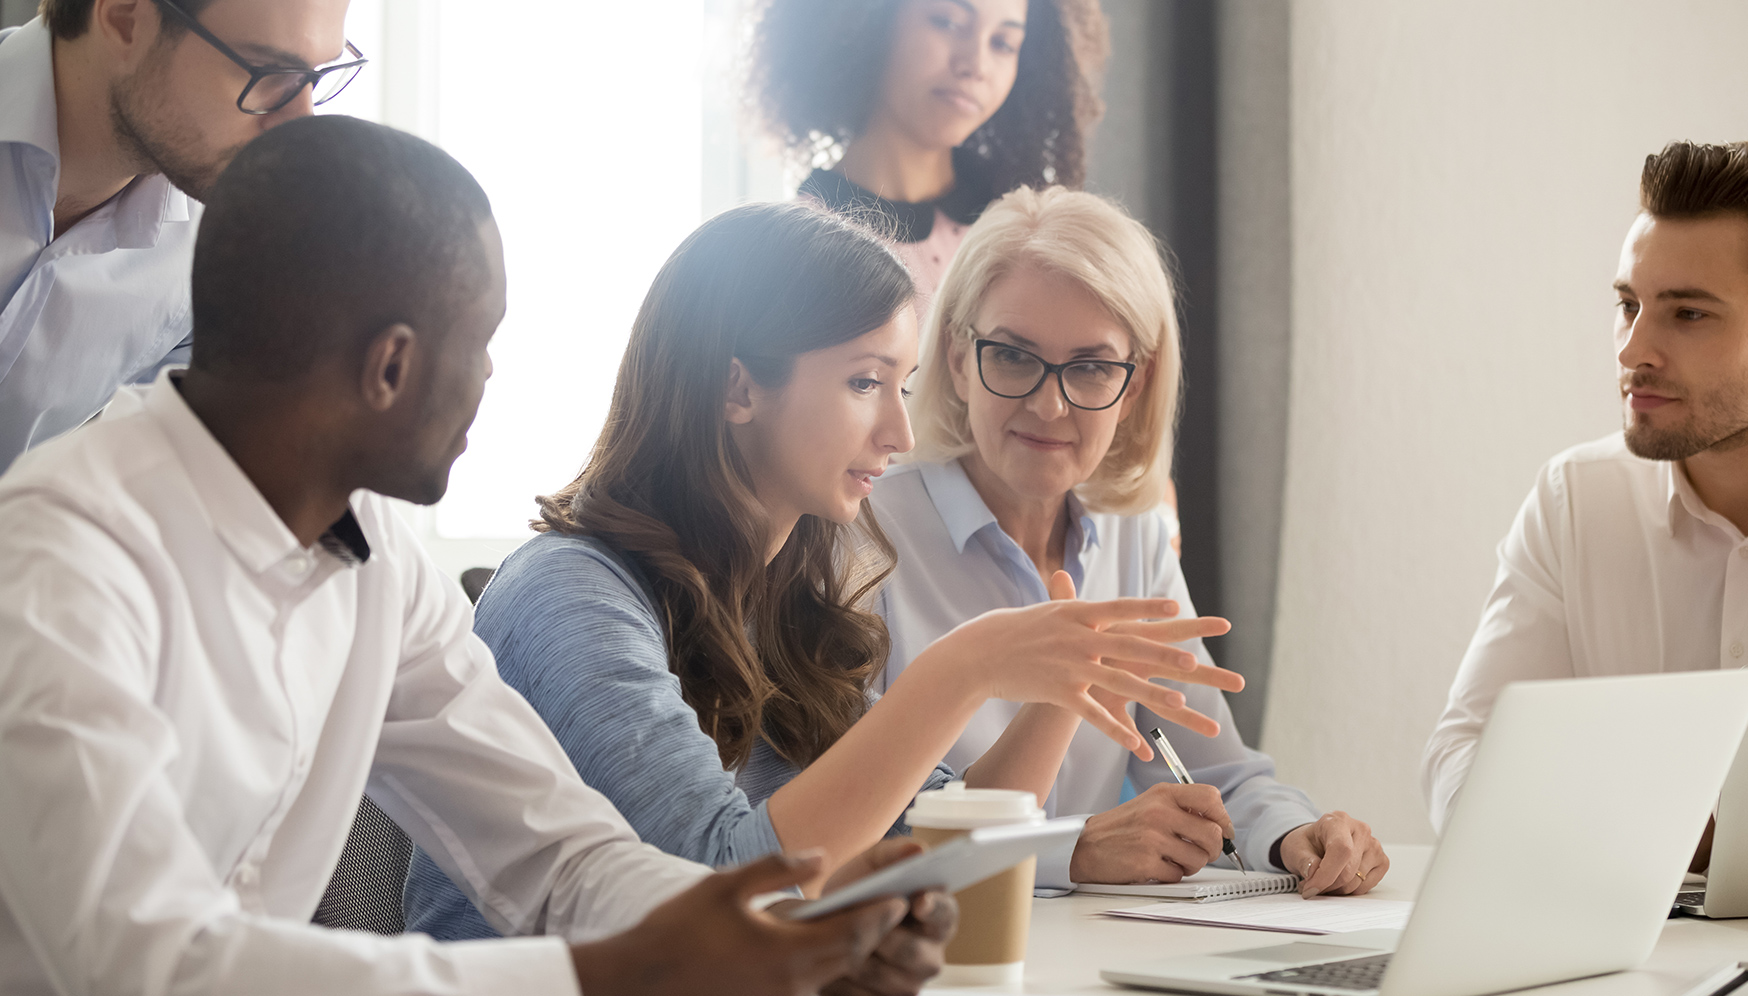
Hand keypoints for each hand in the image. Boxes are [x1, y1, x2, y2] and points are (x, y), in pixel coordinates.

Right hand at [571, 851, 906, 995]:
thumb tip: (820, 857)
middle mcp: (791, 986)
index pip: (852, 933)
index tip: (901, 896)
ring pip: (829, 976)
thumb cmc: (678, 929)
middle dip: (873, 932)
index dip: (881, 914)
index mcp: (786, 952)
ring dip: (849, 951)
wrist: (639, 982)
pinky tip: (819, 949)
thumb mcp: (726, 885)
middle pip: (849, 958)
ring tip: (863, 924)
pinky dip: (820, 968)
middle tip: (894, 908)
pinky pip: (805, 988)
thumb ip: (778, 868)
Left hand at [818, 839, 957, 995]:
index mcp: (937, 916)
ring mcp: (909, 984)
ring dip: (858, 959)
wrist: (825, 924)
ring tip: (834, 942)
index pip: (945, 914)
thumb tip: (918, 849)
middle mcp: (930, 955)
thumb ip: (894, 854)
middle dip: (884, 937)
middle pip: (915, 954)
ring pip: (887, 979)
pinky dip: (845, 983)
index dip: (934, 908)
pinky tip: (830, 967)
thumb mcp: (871, 865)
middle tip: (857, 921)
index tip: (917, 900)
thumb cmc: (857, 890)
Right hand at [929, 571, 1231, 757]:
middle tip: (1193, 662)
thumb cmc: (1016, 629)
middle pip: (1129, 647)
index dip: (1149, 608)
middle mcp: (1078, 637)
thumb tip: (1083, 584)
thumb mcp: (1048, 611)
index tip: (1177, 606)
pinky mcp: (1060, 693)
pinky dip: (1117, 731)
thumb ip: (1072, 601)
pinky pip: (1094, 715)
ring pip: (1118, 683)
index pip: (1120, 607)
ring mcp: (1071, 666)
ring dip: (1151, 694)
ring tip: (1179, 703)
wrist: (981, 653)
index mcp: (1078, 613)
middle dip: (1163, 656)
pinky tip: (1137, 744)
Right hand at [1069, 783, 1235, 883]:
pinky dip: (1171, 875)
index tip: (1222, 830)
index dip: (1223, 818)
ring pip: (1199, 858)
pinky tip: (1157, 867)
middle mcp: (1159, 812)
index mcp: (1163, 794)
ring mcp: (1152, 837)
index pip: (1211, 798)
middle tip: (1202, 852)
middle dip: (1213, 849)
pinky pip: (1178, 875)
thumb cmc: (1121, 827)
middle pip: (1213, 833)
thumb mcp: (1151, 804)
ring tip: (1174, 859)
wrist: (1084, 845)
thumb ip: (1182, 808)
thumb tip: (1220, 826)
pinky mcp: (1145, 862)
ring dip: (1192, 865)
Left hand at [1279, 812, 1389, 896]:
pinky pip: (1366, 887)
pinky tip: (1338, 881)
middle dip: (1327, 886)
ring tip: (1322, 882)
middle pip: (1349, 871)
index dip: (1326, 874)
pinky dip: (1349, 891)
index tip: (1311, 888)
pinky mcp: (1382, 861)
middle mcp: (1361, 830)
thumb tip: (1313, 871)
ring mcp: (1374, 846)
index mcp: (1338, 821)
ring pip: (1357, 882)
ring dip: (1336, 890)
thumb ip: (1303, 860)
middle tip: (1311, 887)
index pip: (1341, 850)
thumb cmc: (1308, 844)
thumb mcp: (1296, 849)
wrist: (1317, 843)